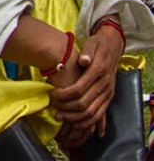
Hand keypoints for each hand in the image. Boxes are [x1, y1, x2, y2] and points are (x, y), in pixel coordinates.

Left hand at [50, 23, 122, 137]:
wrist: (113, 47)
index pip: (79, 89)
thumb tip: (83, 61)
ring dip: (75, 117)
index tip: (53, 93)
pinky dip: (88, 121)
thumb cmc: (98, 45)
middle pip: (84, 104)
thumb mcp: (92, 44)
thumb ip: (88, 52)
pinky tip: (75, 122)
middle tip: (54, 106)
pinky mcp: (109, 98)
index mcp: (99, 71)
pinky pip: (99, 115)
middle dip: (67, 108)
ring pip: (92, 113)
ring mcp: (108, 93)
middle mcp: (105, 85)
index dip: (64, 94)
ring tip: (60, 116)